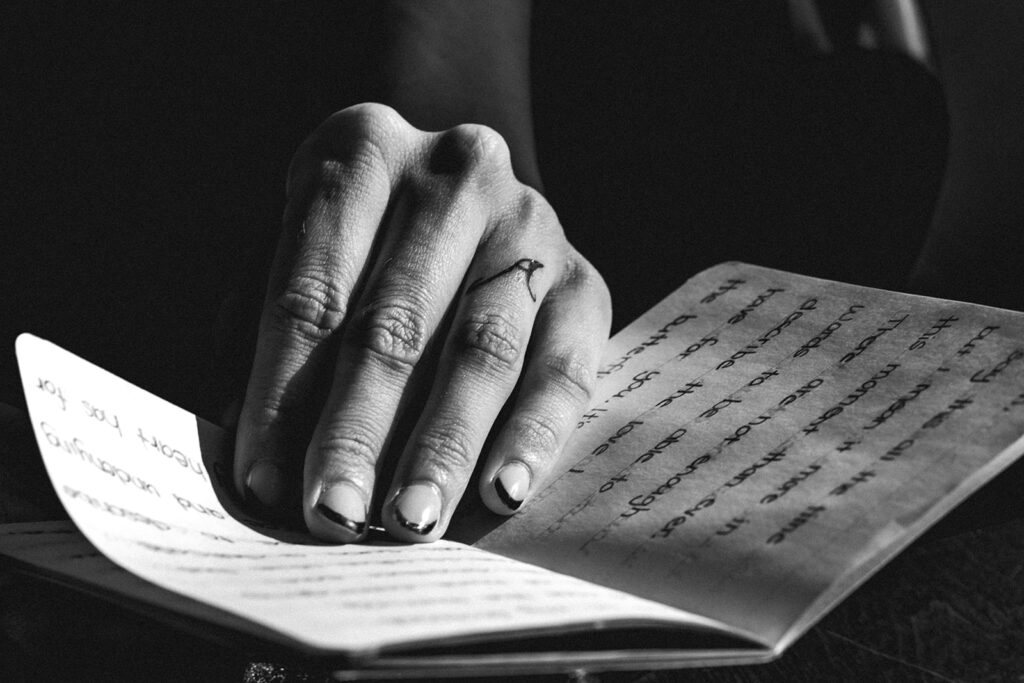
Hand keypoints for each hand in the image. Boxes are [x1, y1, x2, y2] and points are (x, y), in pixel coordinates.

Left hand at [233, 104, 610, 542]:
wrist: (465, 186)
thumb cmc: (359, 238)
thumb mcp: (298, 249)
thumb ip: (266, 333)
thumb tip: (263, 459)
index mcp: (362, 151)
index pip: (310, 289)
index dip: (281, 392)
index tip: (264, 480)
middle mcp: (455, 175)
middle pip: (395, 324)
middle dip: (359, 432)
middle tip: (333, 515)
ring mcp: (531, 224)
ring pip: (480, 350)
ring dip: (442, 446)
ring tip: (410, 521)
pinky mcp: (584, 281)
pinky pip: (561, 370)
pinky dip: (532, 437)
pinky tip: (501, 493)